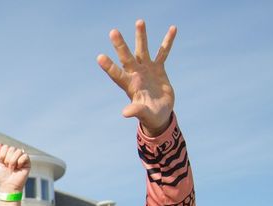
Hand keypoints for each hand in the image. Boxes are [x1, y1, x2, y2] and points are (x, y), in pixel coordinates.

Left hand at [0, 143, 29, 193]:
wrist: (8, 185)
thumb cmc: (2, 176)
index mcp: (7, 154)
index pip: (5, 146)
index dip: (2, 155)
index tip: (2, 163)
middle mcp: (15, 155)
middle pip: (11, 148)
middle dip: (7, 159)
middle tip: (8, 167)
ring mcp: (21, 158)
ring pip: (18, 151)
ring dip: (13, 161)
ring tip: (13, 168)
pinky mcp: (28, 162)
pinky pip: (25, 155)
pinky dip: (20, 162)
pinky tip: (19, 167)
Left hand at [97, 20, 176, 135]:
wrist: (160, 114)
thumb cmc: (150, 116)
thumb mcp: (145, 113)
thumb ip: (136, 111)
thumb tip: (125, 113)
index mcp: (130, 85)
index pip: (117, 74)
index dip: (109, 66)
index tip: (99, 57)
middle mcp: (136, 74)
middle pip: (127, 57)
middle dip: (120, 45)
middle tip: (113, 31)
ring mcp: (146, 70)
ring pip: (143, 50)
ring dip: (141, 36)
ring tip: (139, 21)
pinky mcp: (158, 68)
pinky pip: (163, 52)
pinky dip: (168, 41)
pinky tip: (172, 29)